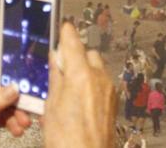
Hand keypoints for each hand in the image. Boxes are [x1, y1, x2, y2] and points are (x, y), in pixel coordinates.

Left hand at [0, 85, 31, 147]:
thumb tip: (14, 89)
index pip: (0, 78)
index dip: (18, 83)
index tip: (33, 92)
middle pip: (8, 94)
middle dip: (21, 104)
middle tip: (29, 116)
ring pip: (7, 108)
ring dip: (18, 116)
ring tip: (21, 128)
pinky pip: (3, 119)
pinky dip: (12, 124)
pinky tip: (16, 131)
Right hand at [45, 23, 117, 147]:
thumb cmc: (66, 140)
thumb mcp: (50, 106)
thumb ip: (56, 77)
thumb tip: (56, 59)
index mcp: (81, 75)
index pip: (73, 41)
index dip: (66, 33)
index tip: (63, 28)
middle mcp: (99, 78)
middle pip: (88, 53)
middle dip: (75, 56)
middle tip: (59, 68)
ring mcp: (109, 90)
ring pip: (97, 68)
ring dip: (84, 71)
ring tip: (68, 88)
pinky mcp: (114, 102)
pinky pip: (103, 83)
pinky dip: (92, 84)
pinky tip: (79, 100)